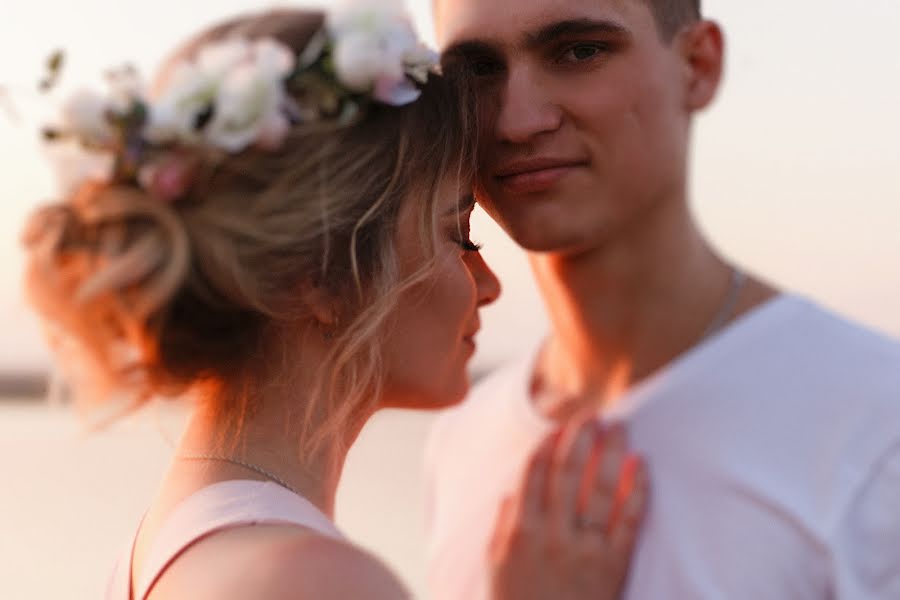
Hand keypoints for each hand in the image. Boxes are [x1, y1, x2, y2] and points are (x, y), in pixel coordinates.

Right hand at [489, 417, 647, 599]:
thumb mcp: (497, 568)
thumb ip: (503, 527)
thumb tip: (513, 492)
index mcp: (521, 533)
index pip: (533, 476)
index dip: (546, 446)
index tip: (556, 425)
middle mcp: (554, 536)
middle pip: (568, 474)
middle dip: (579, 439)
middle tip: (590, 413)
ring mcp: (587, 550)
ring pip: (601, 490)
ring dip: (610, 453)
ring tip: (619, 427)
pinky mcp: (615, 566)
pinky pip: (630, 521)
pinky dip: (638, 491)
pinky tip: (643, 466)